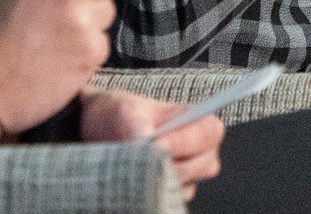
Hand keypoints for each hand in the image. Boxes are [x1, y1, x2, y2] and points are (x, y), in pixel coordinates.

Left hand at [81, 89, 223, 201]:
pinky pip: (168, 200)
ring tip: (133, 164)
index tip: (158, 142)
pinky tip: (134, 178)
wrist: (103, 133)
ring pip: (184, 185)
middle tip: (141, 157)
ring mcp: (190, 176)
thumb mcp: (126, 111)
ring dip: (157, 178)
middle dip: (169, 162)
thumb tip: (145, 141)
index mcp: (197, 121)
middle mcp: (201, 151)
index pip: (208, 132)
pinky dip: (150, 192)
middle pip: (203, 165)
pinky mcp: (173, 195)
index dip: (186, 140)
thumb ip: (137, 124)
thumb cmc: (122, 116)